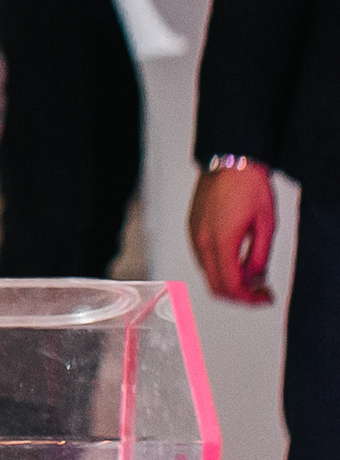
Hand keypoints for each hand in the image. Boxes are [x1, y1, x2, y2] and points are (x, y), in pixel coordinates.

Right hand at [189, 158, 277, 304]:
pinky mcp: (193, 227)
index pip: (230, 286)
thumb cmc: (248, 186)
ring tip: (251, 274)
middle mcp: (202, 241)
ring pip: (207, 273)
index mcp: (220, 242)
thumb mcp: (266, 225)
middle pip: (214, 285)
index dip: (249, 299)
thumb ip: (259, 257)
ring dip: (228, 280)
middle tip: (259, 291)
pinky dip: (219, 267)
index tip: (264, 298)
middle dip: (239, 295)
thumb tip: (255, 277)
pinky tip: (236, 259)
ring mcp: (194, 234)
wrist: (230, 160)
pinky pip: (203, 258)